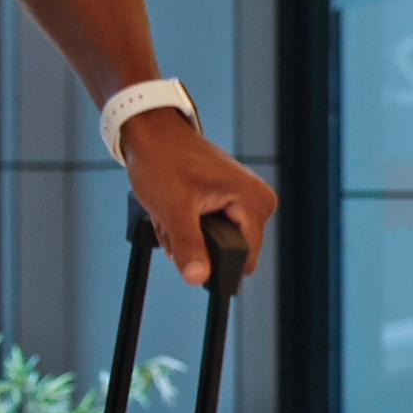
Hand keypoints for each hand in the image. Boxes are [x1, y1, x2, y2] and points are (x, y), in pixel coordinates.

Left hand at [121, 112, 278, 289]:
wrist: (153, 134)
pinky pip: (209, 229)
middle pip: (227, 250)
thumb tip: (199, 278)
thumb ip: (188, 246)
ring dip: (186, 235)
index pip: (244, 256)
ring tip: (172, 211)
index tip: (186, 250)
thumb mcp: (173, 210)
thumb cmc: (163, 161)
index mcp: (255, 201)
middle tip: (172, 220)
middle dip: (193, 245)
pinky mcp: (231, 200)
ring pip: (214, 242)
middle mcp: (259, 201)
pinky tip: (175, 208)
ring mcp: (246, 200)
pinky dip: (186, 225)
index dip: (214, 262)